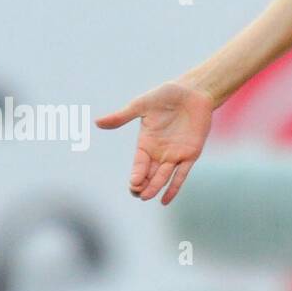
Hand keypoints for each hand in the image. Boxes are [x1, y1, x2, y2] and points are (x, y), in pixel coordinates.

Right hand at [97, 81, 214, 204]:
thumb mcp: (142, 105)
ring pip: (163, 177)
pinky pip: (182, 173)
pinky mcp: (192, 153)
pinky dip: (175, 187)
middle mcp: (159, 152)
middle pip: (149, 175)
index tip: (133, 183)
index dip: (136, 174)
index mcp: (146, 143)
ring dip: (155, 187)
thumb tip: (97, 122)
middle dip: (143, 186)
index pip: (138, 164)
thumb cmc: (167, 95)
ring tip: (147, 196)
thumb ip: (122, 116)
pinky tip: (165, 200)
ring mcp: (176, 154)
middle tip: (139, 193)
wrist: (194, 90)